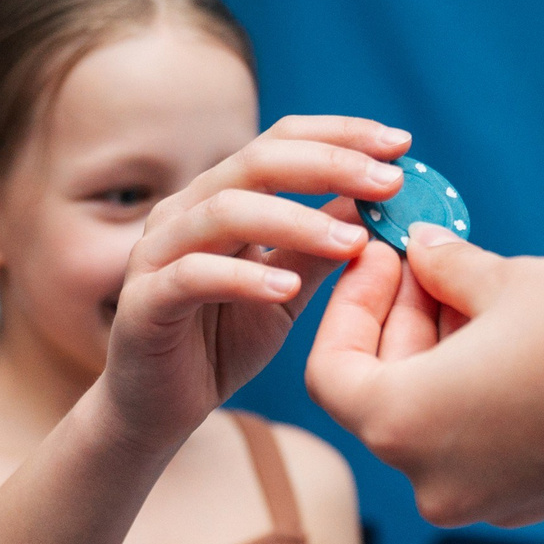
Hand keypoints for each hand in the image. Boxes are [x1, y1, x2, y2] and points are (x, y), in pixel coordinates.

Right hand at [101, 115, 409, 451]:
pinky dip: (244, 277)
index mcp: (220, 196)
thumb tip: (378, 200)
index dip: (341, 135)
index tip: (400, 143)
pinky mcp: (143, 302)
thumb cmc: (222, 342)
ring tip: (352, 241)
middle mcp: (185, 211)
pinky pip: (193, 276)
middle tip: (390, 181)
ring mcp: (158, 252)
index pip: (281, 141)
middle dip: (330, 164)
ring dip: (296, 220)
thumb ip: (322, 245)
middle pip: (257, 161)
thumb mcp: (287, 286)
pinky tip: (288, 288)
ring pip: (226, 211)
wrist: (158, 409)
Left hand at [306, 228, 543, 526]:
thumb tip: (426, 255)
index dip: (350, 304)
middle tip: (437, 259)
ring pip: (442, 423)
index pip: (332, 373)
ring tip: (488, 288)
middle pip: (387, 399)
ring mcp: (495, 502)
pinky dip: (490, 393)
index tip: (388, 255)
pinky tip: (528, 338)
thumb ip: (450, 271)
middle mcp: (437, 483)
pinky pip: (492, 445)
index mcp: (404, 427)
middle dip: (404, 324)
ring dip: (449, 357)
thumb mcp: (512, 279)